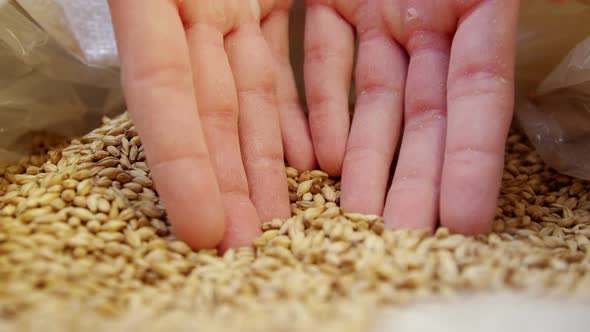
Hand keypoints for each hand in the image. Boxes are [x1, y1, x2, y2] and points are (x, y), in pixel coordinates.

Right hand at [108, 0, 315, 249]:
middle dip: (227, 183)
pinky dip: (290, 111)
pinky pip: (279, 64)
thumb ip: (157, 3)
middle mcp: (189, 10)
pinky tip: (305, 159)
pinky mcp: (264, 1)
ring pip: (250, 96)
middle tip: (244, 249)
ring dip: (263, 160)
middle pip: (211, 110)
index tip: (202, 231)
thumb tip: (167, 72)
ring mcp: (229, 9)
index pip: (163, 89)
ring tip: (279, 222)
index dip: (181, 161)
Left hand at [304, 0, 518, 233]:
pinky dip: (321, 104)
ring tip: (356, 214)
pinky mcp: (334, 0)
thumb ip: (480, 19)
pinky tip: (319, 157)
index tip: (466, 223)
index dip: (473, 161)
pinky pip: (325, 54)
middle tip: (400, 240)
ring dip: (364, 159)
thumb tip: (479, 83)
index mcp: (478, 8)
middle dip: (415, 181)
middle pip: (424, 116)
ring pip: (374, 99)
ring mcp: (380, 15)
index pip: (479, 98)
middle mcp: (430, 23)